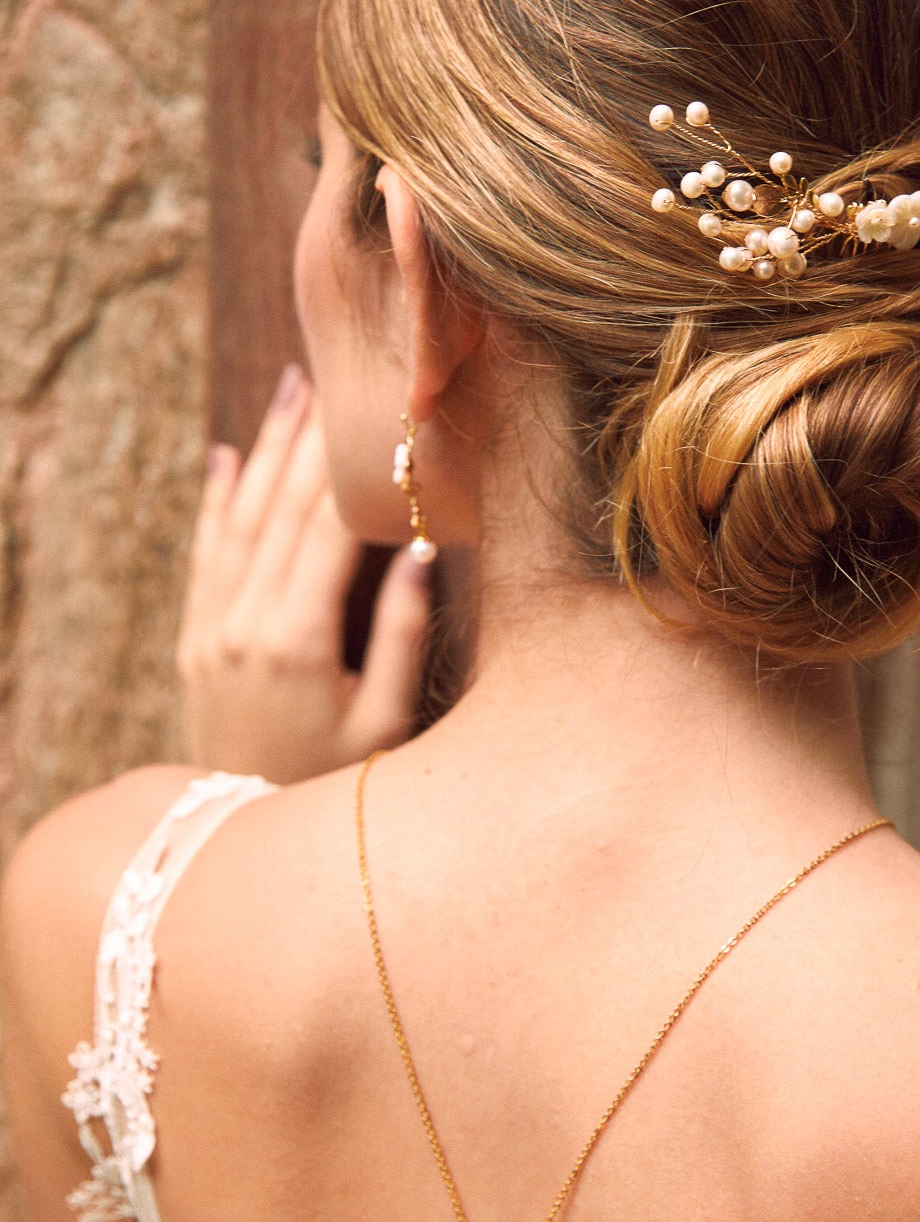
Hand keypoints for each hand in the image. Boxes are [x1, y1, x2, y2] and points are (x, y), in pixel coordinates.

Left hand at [176, 366, 430, 783]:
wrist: (240, 845)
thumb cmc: (333, 788)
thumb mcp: (383, 723)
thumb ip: (402, 637)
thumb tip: (422, 553)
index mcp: (296, 640)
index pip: (327, 532)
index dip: (353, 471)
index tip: (379, 420)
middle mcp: (243, 625)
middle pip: (280, 511)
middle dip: (306, 441)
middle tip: (331, 376)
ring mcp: (211, 631)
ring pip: (237, 521)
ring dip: (261, 452)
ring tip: (287, 392)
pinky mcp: (195, 642)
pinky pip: (204, 555)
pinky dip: (212, 501)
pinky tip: (221, 457)